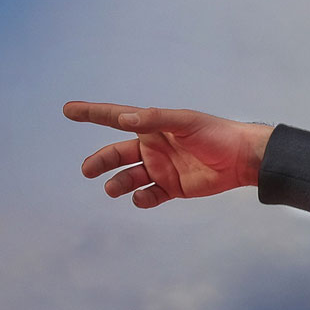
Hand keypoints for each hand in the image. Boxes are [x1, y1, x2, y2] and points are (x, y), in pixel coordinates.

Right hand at [63, 101, 274, 208]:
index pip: (115, 118)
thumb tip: (124, 119)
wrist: (242, 159)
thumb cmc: (216, 134)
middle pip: (116, 154)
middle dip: (100, 161)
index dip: (92, 114)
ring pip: (129, 177)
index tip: (67, 110)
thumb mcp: (185, 122)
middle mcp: (152, 148)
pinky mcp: (172, 188)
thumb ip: (155, 120)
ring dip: (117, 183)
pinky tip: (140, 198)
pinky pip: (149, 196)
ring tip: (113, 188)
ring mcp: (161, 169)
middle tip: (87, 170)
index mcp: (152, 127)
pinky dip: (141, 199)